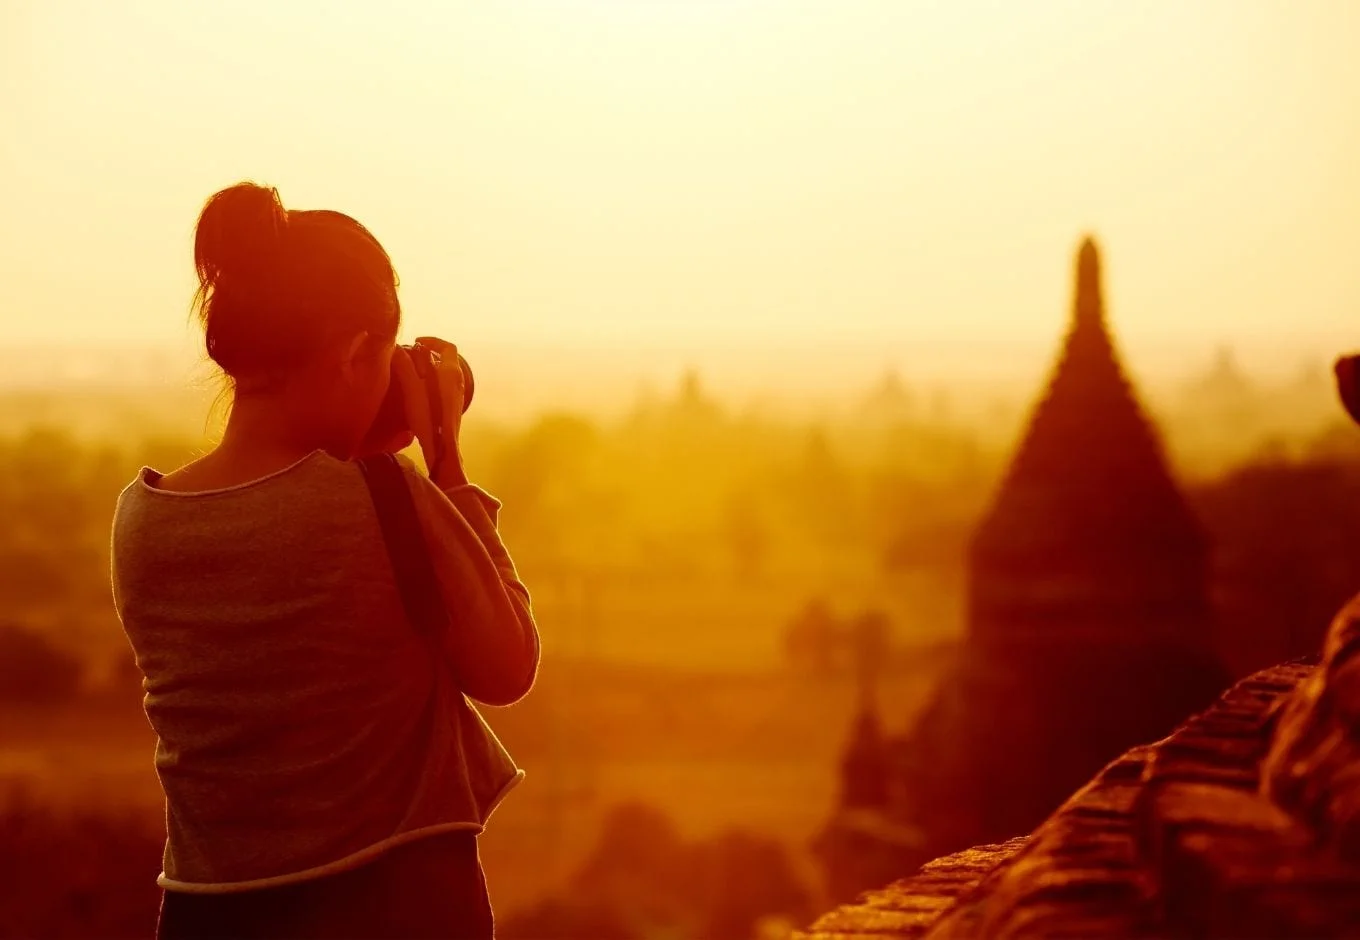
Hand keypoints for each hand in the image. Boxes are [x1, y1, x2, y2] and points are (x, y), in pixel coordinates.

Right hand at [402, 337, 468, 486]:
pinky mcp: (452, 407)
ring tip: (409, 373)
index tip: (416, 342)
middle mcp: (458, 382)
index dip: (432, 340)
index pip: (447, 346)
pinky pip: (442, 387)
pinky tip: (415, 393)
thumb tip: (395, 349)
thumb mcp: (413, 387)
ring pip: (444, 374)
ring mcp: (457, 395)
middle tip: (411, 357)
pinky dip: (430, 382)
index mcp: (451, 372)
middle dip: (428, 355)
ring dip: (428, 369)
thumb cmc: (429, 416)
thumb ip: (404, 366)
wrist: (442, 448)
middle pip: (446, 359)